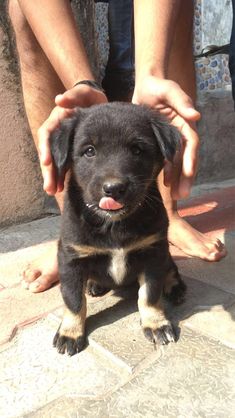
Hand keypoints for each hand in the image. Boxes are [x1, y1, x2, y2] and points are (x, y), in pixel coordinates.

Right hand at [37, 84, 106, 194]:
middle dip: (48, 171)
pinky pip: (63, 164)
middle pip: (48, 153)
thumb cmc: (87, 96)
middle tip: (49, 186)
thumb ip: (73, 95)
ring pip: (54, 161)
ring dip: (53, 177)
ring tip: (53, 191)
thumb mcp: (82, 93)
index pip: (47, 135)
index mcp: (56, 120)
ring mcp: (62, 142)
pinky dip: (61, 175)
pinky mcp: (69, 149)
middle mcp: (56, 133)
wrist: (95, 102)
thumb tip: (59, 99)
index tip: (47, 161)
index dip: (46, 148)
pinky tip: (61, 187)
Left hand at [132, 76, 200, 199]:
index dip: (190, 159)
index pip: (191, 144)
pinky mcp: (163, 143)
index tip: (189, 173)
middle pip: (187, 158)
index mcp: (185, 122)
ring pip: (179, 162)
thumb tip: (196, 115)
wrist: (146, 86)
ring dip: (179, 179)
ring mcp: (173, 139)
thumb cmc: (157, 86)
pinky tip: (165, 184)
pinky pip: (168, 160)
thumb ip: (181, 101)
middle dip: (186, 177)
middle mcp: (182, 133)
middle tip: (183, 194)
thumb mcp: (168, 89)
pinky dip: (168, 172)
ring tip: (177, 196)